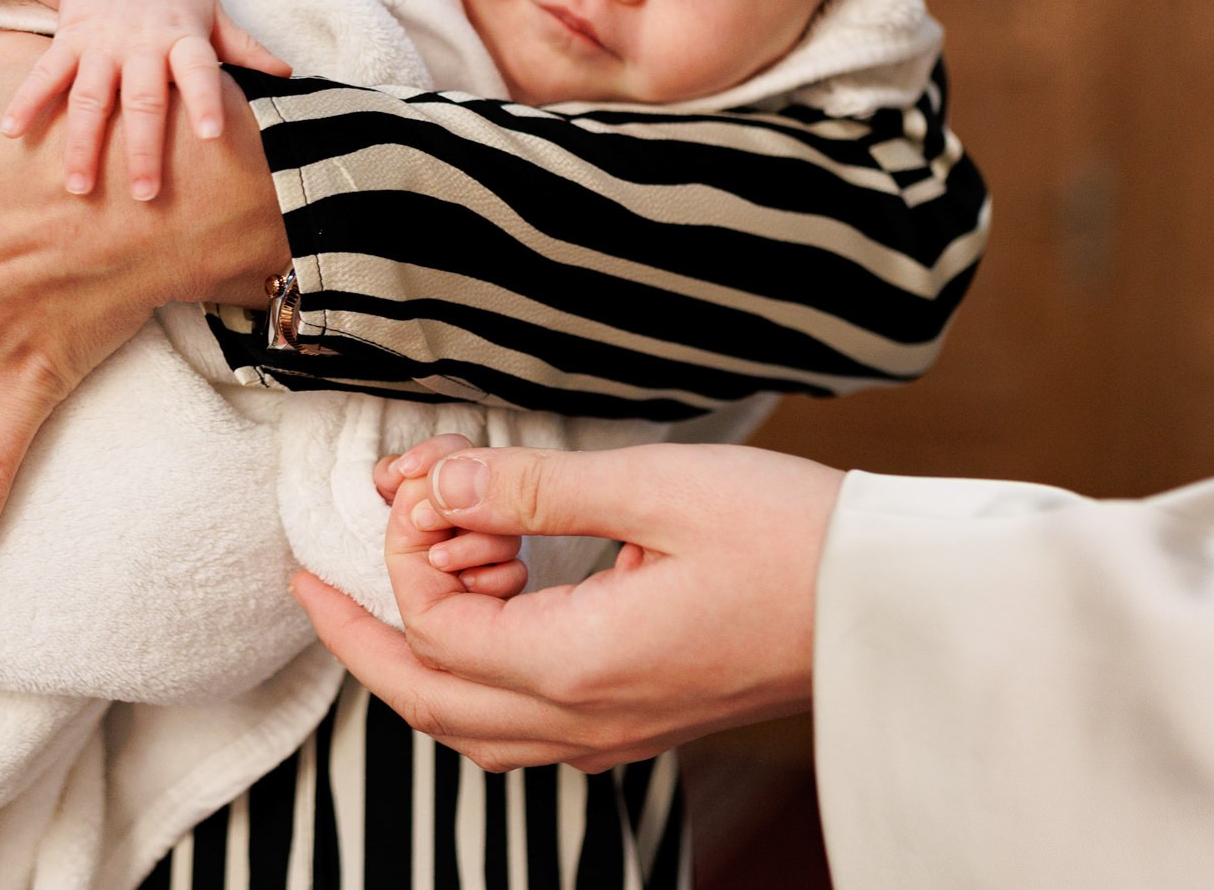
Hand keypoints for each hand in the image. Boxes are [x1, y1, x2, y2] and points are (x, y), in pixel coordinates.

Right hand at [0, 0, 288, 200]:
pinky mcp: (67, 41)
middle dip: (140, 148)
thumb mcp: (212, 10)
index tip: (211, 135)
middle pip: (141, 100)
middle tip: (144, 194)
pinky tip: (12, 133)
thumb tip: (289, 75)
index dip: (205, 100)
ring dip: (82, 144)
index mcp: (182, 36)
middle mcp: (140, 43)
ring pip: (89, 98)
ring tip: (78, 187)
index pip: (198, 70)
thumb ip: (245, 46)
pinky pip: (44, 74)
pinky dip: (27, 101)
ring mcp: (99, 44)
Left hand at [294, 442, 844, 771]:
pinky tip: (493, 603)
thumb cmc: (794, 536)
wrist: (902, 605)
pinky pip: (524, 723)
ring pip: (471, 724)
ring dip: (419, 656)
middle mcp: (587, 717)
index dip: (406, 556)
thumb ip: (532, 487)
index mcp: (578, 664)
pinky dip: (479, 669)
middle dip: (358, 638)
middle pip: (428, 701)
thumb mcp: (654, 486)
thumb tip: (438, 481)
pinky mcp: (643, 718)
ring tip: (411, 576)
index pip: (432, 628)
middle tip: (311, 583)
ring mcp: (617, 730)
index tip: (427, 483)